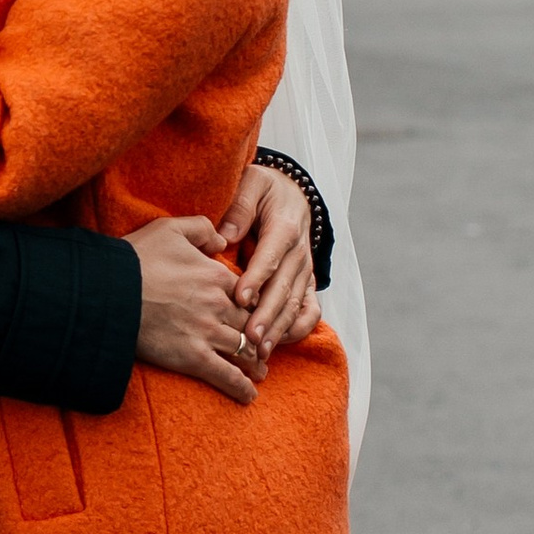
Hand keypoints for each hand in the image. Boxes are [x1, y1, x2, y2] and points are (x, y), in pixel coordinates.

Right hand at [128, 214, 263, 406]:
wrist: (110, 289)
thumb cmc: (136, 258)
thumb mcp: (170, 228)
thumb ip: (202, 229)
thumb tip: (222, 241)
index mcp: (216, 276)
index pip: (248, 294)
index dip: (254, 305)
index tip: (255, 313)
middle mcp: (219, 305)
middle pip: (250, 324)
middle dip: (260, 336)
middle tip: (264, 347)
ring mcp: (207, 333)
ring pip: (244, 350)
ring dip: (256, 362)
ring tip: (261, 372)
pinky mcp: (192, 357)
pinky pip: (225, 375)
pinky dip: (241, 387)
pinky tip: (249, 395)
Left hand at [219, 162, 319, 352]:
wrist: (292, 195)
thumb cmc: (264, 191)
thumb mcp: (251, 183)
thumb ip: (239, 207)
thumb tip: (224, 236)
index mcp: (284, 227)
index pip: (270, 257)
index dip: (256, 279)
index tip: (239, 298)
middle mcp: (299, 253)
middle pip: (283, 288)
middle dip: (266, 315)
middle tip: (248, 337)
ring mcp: (305, 271)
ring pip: (295, 304)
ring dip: (279, 329)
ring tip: (260, 350)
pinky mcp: (307, 283)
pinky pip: (309, 310)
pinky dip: (298, 328)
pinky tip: (279, 343)